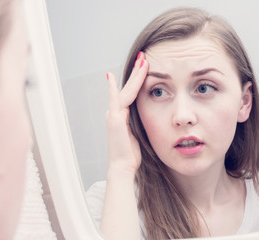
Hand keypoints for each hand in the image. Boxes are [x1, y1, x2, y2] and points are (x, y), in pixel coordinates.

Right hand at [106, 52, 148, 175]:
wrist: (123, 166)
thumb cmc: (131, 153)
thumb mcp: (138, 134)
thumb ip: (138, 122)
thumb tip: (148, 115)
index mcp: (123, 114)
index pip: (132, 92)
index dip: (138, 78)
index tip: (145, 66)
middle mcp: (116, 112)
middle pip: (128, 87)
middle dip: (137, 71)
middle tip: (143, 56)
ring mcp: (114, 114)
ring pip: (126, 90)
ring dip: (134, 75)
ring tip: (142, 60)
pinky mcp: (114, 119)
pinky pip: (116, 100)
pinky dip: (114, 88)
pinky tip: (111, 77)